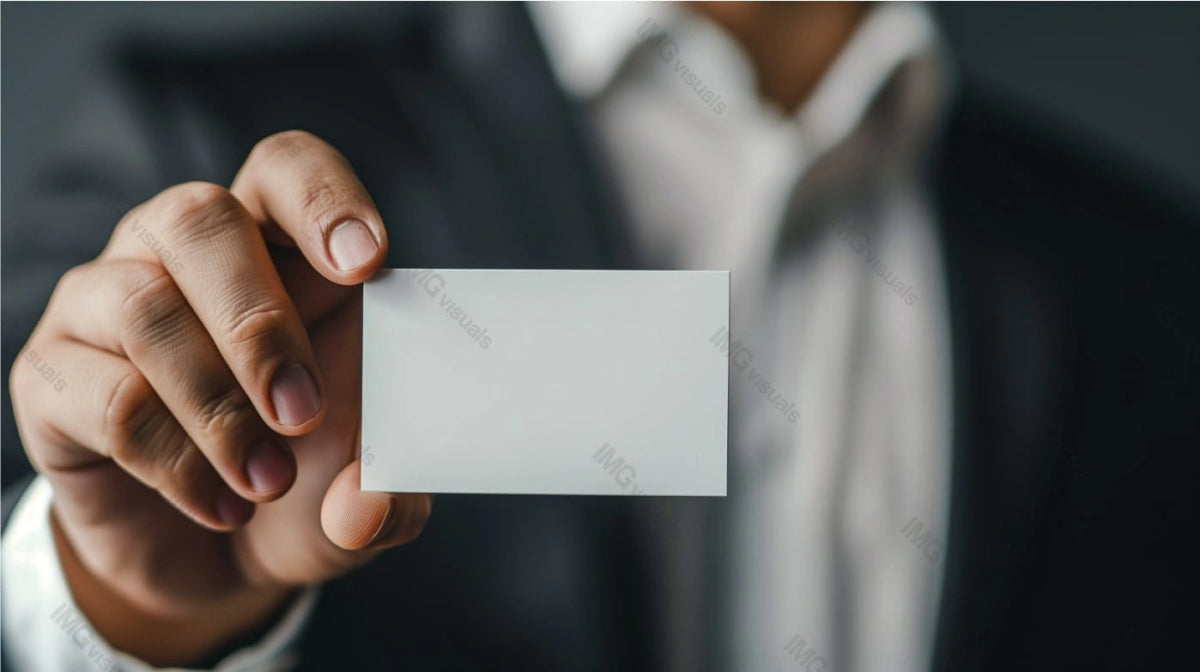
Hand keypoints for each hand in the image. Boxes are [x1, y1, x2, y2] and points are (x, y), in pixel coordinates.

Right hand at [9, 131, 430, 665]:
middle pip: (200, 219)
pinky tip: (221, 504)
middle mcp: (177, 251)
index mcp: (273, 242)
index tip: (366, 264)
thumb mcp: (364, 477)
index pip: (285, 168)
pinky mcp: (52, 376)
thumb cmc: (300, 474)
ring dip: (216, 407)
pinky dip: (175, 462)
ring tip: (269, 480)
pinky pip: (107, 398)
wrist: (213, 552)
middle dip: (258, 322)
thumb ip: (387, 484)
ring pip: (144, 308)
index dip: (322, 198)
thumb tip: (364, 506)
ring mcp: (102, 303)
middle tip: (302, 411)